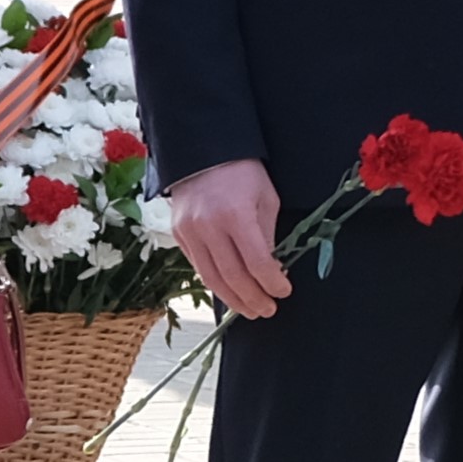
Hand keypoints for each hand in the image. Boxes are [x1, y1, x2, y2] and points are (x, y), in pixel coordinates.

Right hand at [174, 157, 289, 318]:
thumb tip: (271, 268)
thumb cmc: (242, 171)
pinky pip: (197, 266)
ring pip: (211, 278)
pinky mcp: (178, 235)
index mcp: (236, 215)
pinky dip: (214, 283)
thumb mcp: (266, 198)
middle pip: (232, 276)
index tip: (284, 292)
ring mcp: (189, 232)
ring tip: (249, 310)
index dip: (272, 282)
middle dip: (252, 298)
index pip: (256, 262)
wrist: (202, 151)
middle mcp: (209, 227)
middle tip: (267, 310)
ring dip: (232, 299)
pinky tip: (228, 291)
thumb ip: (267, 235)